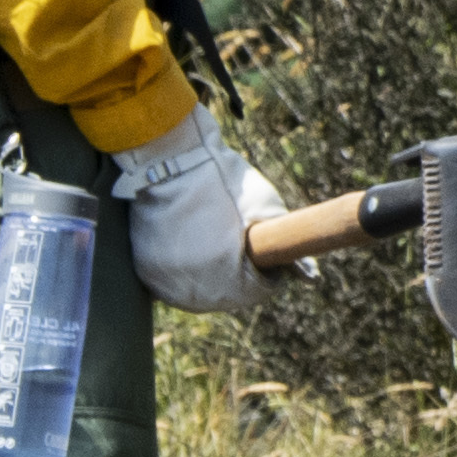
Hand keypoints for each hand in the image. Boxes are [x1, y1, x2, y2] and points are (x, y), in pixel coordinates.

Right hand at [116, 124, 283, 312]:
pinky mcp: (145, 271)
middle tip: (241, 244)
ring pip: (199, 294)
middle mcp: (192, 288)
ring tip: (216, 245)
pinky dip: (186, 274)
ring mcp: (165, 282)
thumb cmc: (223, 181)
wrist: (170, 159)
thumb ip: (290, 246)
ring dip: (212, 279)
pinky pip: (173, 285)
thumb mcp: (265, 208)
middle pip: (227, 297)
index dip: (268, 270)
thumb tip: (311, 278)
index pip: (257, 291)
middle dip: (241, 277)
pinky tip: (193, 249)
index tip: (265, 248)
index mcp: (225, 277)